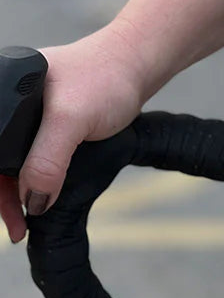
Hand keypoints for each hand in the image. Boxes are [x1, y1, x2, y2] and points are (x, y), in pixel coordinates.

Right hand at [0, 26, 145, 242]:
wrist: (136, 67)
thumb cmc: (104, 81)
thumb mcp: (72, 121)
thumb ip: (48, 159)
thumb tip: (32, 201)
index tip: (9, 217)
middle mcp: (5, 101)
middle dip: (3, 195)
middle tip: (18, 230)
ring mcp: (25, 113)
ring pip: (10, 161)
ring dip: (16, 192)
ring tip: (24, 224)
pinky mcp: (45, 123)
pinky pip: (29, 157)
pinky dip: (33, 181)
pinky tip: (38, 200)